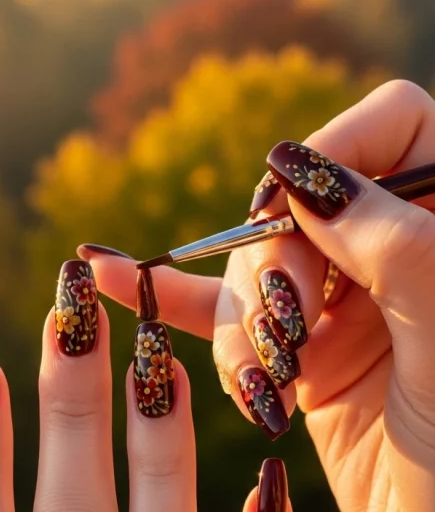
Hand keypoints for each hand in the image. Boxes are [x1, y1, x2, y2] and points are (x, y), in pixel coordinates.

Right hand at [80, 80, 434, 511]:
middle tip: (290, 330)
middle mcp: (399, 260)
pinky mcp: (306, 365)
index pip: (392, 126)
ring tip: (265, 385)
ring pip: (256, 269)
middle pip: (303, 201)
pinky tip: (112, 276)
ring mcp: (348, 313)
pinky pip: (231, 323)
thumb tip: (298, 163)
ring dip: (242, 324)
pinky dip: (177, 308)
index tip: (299, 218)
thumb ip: (392, 244)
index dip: (337, 154)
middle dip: (275, 262)